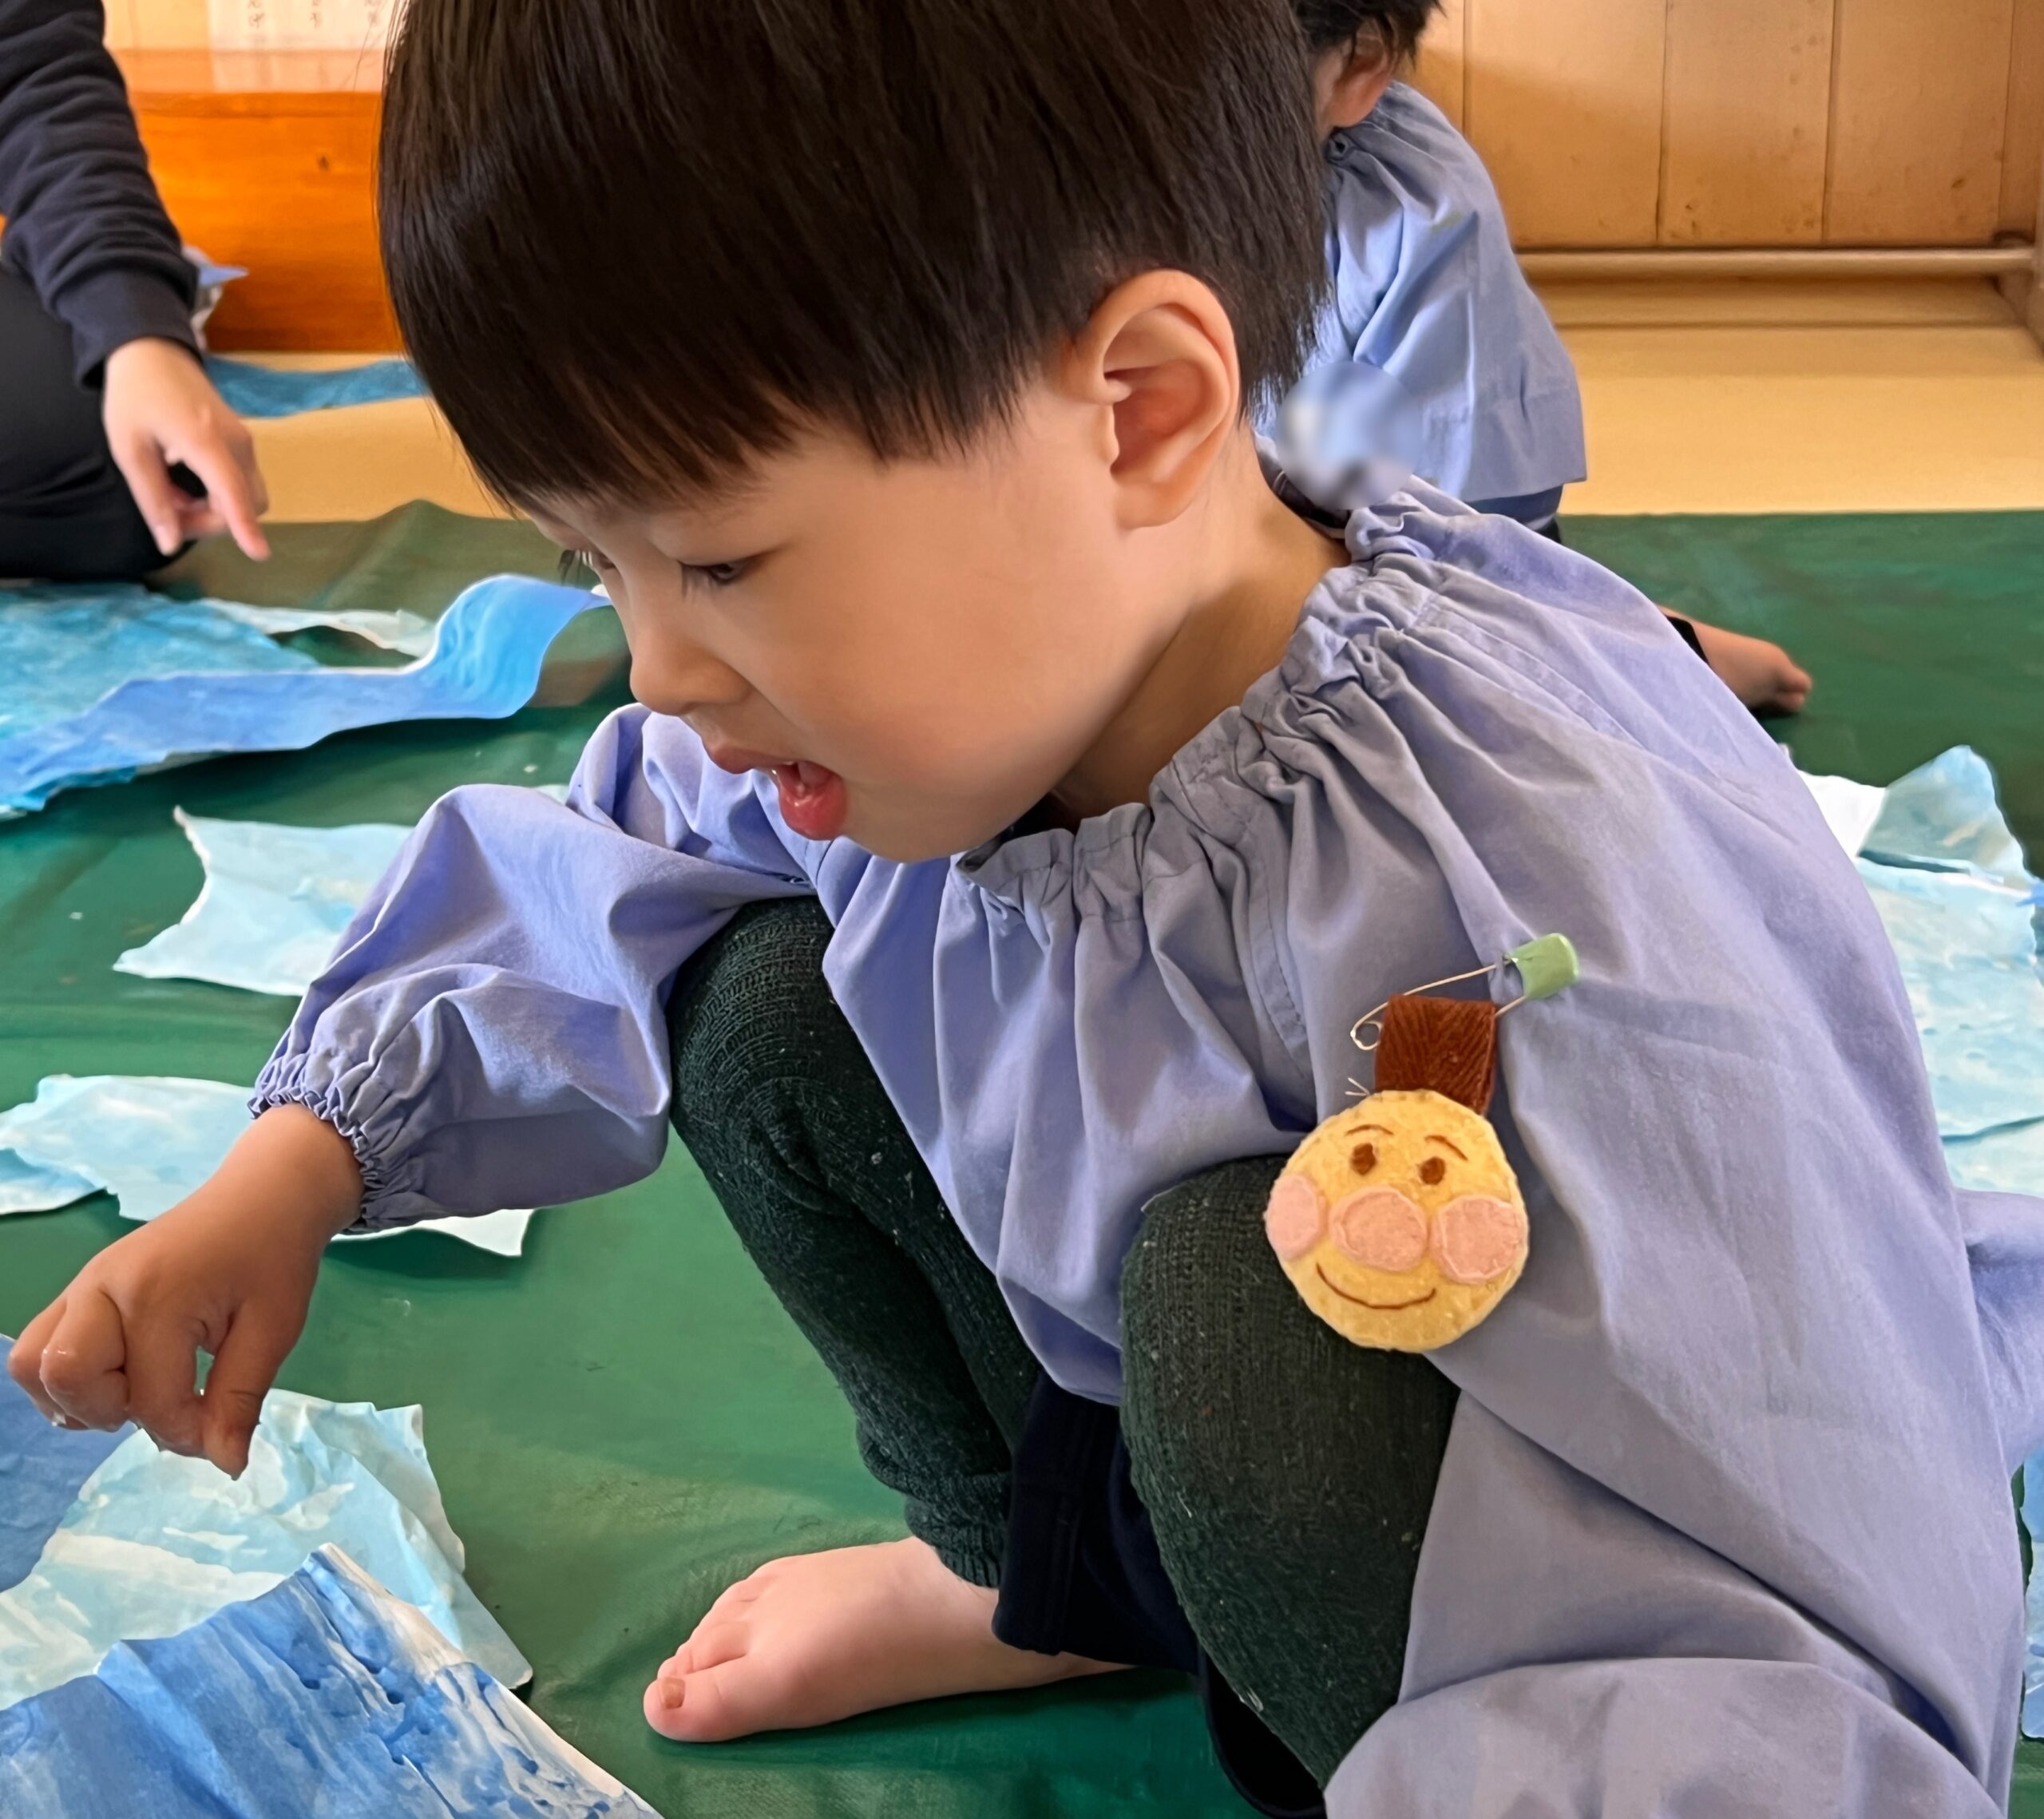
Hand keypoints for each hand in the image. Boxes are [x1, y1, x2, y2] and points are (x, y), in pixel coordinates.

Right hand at [6, 1107, 361, 1474]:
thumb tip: (226, 1466)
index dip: (186, 1432)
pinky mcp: (78, 1291)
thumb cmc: (275, 1256)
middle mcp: (103, 1287)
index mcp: (158, 1293)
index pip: (149, 1398)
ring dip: (80, 1399)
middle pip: (64, 1378)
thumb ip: (241, 1400)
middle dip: (116, 1411)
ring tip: (140, 1387)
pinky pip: (39, 1349)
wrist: (264, 1195)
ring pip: (34, 1365)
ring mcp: (83, 1285)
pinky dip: (68, 1380)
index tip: (220, 1430)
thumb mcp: (275, 1329)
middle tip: (171, 1396)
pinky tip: (122, 1375)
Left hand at [102, 337, 271, 561]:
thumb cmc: (135, 397)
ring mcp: (245, 442)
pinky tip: (186, 481)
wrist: (154, 352)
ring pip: (246, 496)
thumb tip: (169, 544)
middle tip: (171, 512)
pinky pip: (240, 482)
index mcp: (204, 440)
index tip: (259, 554)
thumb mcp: (129, 449)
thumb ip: (152, 498)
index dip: (244, 526)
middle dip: (213, 521)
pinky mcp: (244, 442)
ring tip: (175, 494)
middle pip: (245, 503)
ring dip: (215, 509)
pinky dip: (218, 495)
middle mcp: (236, 443)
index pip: (232, 492)